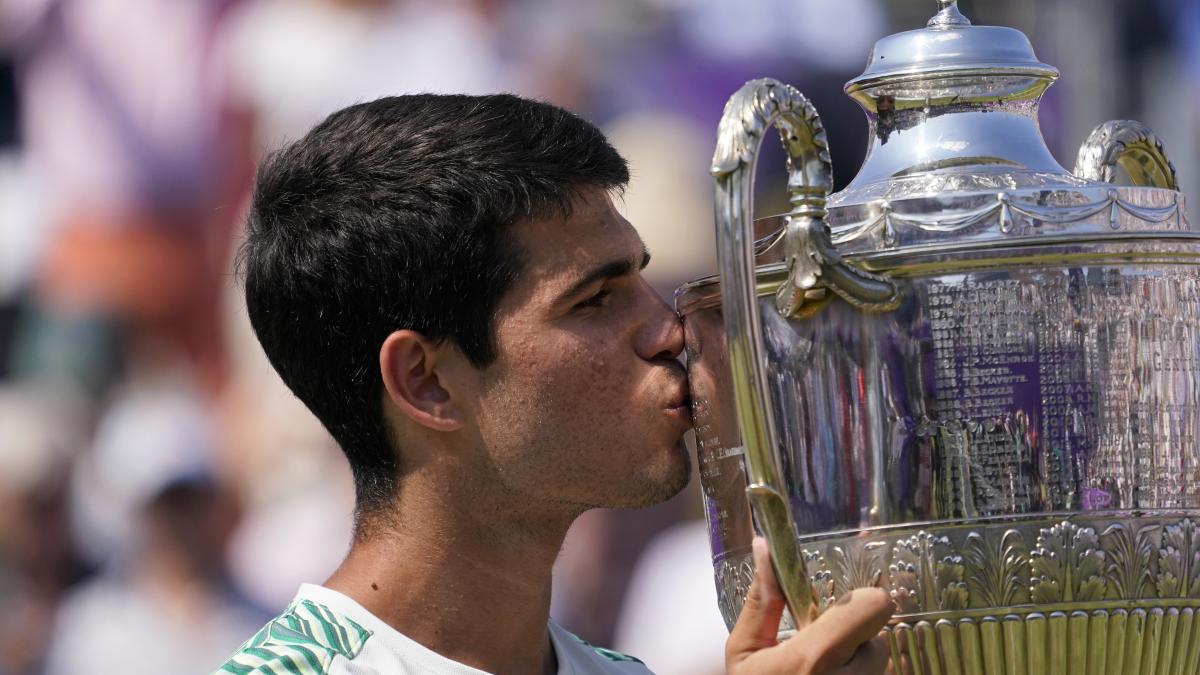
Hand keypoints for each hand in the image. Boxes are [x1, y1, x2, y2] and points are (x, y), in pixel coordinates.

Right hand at [725, 537, 894, 674]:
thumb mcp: (743, 652)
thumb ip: (763, 600)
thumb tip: (767, 547)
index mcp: (813, 658)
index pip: (875, 607)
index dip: (862, 603)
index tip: (840, 613)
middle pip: (879, 639)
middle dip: (854, 641)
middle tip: (822, 654)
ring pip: (879, 668)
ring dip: (857, 668)